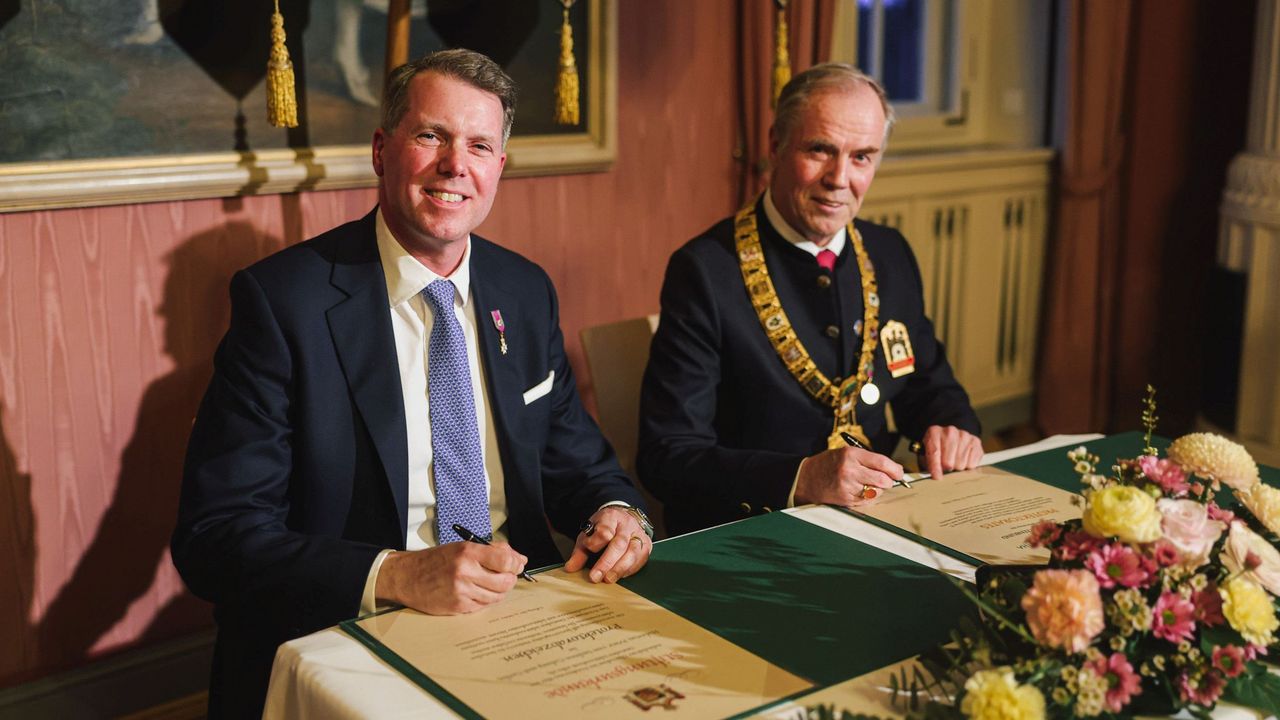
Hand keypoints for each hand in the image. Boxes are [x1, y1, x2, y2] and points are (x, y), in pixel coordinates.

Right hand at [376, 542, 527, 614]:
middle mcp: (465, 572)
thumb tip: (519, 559)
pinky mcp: (458, 606)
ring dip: (499, 591)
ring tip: (489, 584)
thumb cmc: (435, 561)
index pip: (506, 561)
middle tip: (505, 576)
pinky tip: (476, 592)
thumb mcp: (462, 547)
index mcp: (468, 552)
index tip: (517, 565)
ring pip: (497, 596)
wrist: (407, 577)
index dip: (516, 564)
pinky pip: (483, 606)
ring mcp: (462, 591)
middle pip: (505, 582)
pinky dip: (485, 600)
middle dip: (510, 580)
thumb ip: (492, 550)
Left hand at [564, 506, 651, 583]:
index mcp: (610, 517)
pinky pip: (640, 559)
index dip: (595, 543)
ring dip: (619, 568)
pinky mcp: (646, 544)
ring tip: (608, 579)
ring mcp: (638, 534)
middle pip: (619, 544)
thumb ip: (580, 552)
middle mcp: (627, 525)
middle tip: (596, 577)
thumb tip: (570, 568)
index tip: (587, 550)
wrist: (623, 518)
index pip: (605, 531)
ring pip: (632, 552)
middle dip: (607, 563)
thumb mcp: (588, 534)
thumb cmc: (604, 528)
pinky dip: (630, 569)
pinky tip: (620, 576)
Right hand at [794, 446, 901, 506]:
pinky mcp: (846, 499)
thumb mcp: (846, 453)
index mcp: (851, 454)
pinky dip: (867, 497)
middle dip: (888, 481)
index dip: (895, 469)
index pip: (882, 462)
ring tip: (865, 484)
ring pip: (877, 491)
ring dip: (877, 490)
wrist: (806, 479)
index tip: (899, 473)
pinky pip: (867, 500)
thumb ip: (868, 460)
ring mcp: (848, 486)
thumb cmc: (828, 464)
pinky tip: (857, 491)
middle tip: (885, 480)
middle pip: (883, 479)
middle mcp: (849, 470)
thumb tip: (893, 470)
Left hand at [918, 425, 983, 478]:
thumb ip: (929, 464)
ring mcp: (964, 435)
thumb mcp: (927, 453)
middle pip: (949, 462)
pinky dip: (968, 465)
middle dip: (946, 468)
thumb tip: (936, 476)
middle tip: (945, 466)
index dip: (935, 467)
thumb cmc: (938, 448)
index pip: (934, 452)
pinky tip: (964, 458)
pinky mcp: (976, 441)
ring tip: (955, 460)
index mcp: (934, 432)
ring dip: (957, 466)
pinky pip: (972, 464)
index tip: (937, 477)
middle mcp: (950, 431)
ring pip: (961, 464)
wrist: (951, 437)